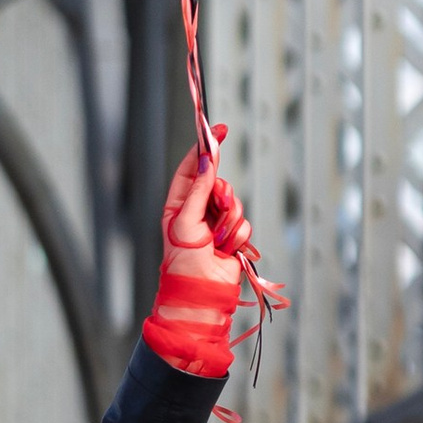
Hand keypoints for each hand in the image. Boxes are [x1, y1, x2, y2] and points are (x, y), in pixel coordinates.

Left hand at [159, 131, 246, 277]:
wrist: (201, 292)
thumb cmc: (183, 261)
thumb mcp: (186, 221)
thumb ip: (198, 189)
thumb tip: (206, 161)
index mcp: (178, 204)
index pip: (193, 168)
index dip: (205, 149)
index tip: (219, 131)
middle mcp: (197, 211)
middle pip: (219, 183)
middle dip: (222, 195)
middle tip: (218, 208)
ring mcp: (216, 223)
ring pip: (235, 203)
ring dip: (229, 221)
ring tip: (217, 240)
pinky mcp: (232, 236)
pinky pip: (244, 223)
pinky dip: (237, 236)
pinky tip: (226, 249)